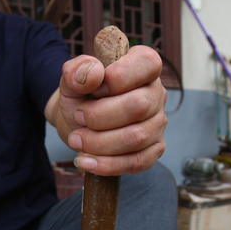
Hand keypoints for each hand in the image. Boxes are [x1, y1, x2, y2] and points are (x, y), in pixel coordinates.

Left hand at [55, 45, 167, 175]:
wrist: (80, 122)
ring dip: (99, 143)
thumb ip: (77, 70)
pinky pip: (137, 162)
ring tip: (76, 140)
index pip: (147, 64)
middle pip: (139, 106)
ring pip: (137, 137)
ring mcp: (158, 123)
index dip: (117, 78)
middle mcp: (156, 93)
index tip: (94, 90)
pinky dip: (107, 165)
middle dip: (99, 116)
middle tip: (78, 118)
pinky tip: (85, 162)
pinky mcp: (154, 150)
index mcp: (143, 65)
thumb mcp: (72, 79)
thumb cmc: (82, 96)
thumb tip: (93, 73)